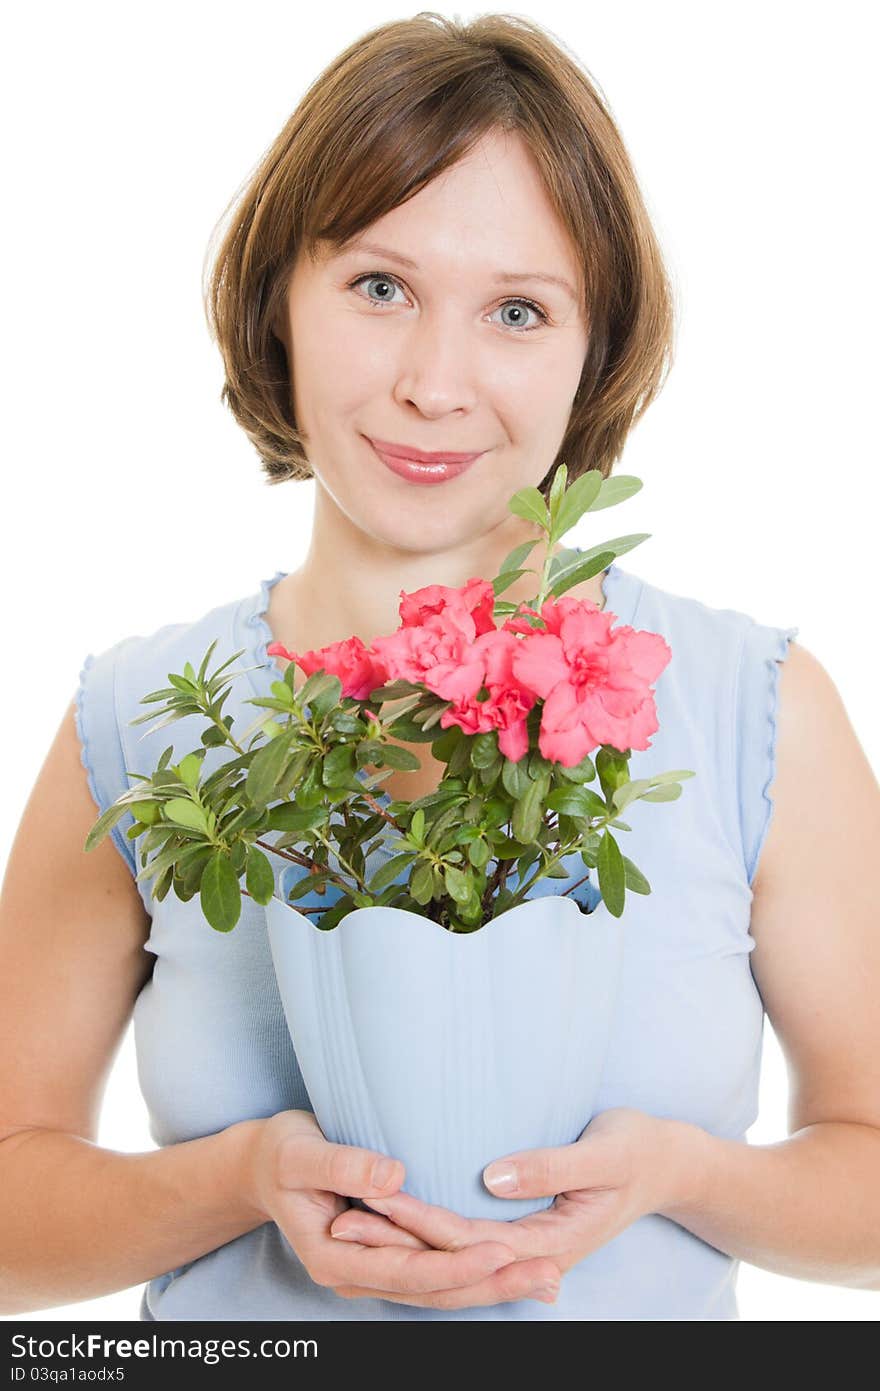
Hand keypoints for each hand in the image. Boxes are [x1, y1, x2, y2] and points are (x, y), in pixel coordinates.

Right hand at [245, 1110, 562, 1308]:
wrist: (262, 1165)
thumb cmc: (280, 1152)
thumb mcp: (301, 1152)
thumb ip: (344, 1166)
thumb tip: (393, 1180)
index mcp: (336, 1258)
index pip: (408, 1270)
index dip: (457, 1264)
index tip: (503, 1251)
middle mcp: (359, 1275)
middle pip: (433, 1292)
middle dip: (493, 1285)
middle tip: (550, 1275)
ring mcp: (374, 1269)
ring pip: (440, 1289)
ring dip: (493, 1284)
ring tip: (548, 1279)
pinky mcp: (389, 1254)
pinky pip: (436, 1271)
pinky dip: (475, 1271)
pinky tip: (512, 1265)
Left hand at [328, 1108, 700, 1299]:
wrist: (669, 1163)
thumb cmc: (639, 1148)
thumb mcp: (604, 1151)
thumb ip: (550, 1165)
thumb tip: (493, 1177)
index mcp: (553, 1242)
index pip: (470, 1241)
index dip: (420, 1223)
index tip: (375, 1202)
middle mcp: (534, 1255)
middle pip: (451, 1259)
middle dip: (395, 1243)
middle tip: (340, 1222)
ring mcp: (527, 1247)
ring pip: (453, 1258)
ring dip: (403, 1245)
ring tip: (349, 1224)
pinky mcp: (520, 1231)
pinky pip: (466, 1243)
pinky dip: (426, 1237)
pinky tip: (394, 1224)